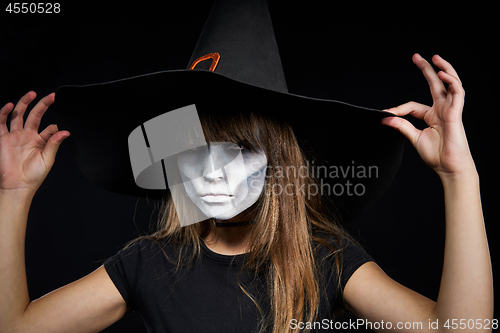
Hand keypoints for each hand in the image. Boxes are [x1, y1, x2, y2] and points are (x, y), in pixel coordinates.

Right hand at [0, 91, 69, 194]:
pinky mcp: (3, 138)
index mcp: (40, 141)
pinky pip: (2, 122)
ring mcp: (15, 136)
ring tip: (32, 93)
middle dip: (42, 104)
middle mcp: (28, 136)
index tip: (63, 125)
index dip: (56, 125)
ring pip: (19, 115)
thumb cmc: (33, 176)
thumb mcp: (48, 159)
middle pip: (35, 115)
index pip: (49, 128)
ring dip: (24, 103)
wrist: (17, 185)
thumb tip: (66, 132)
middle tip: (51, 96)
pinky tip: (11, 105)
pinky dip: (5, 112)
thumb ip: (54, 144)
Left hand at [381, 54, 474, 180]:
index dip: (399, 108)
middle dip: (426, 69)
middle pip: (435, 84)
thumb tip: (385, 117)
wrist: (449, 168)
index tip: (386, 114)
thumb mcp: (414, 138)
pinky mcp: (456, 113)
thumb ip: (401, 126)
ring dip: (443, 69)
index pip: (413, 105)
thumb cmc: (437, 156)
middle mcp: (442, 110)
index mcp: (432, 116)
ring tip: (434, 58)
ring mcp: (450, 110)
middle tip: (416, 56)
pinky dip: (451, 82)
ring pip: (450, 84)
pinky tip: (442, 74)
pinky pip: (457, 93)